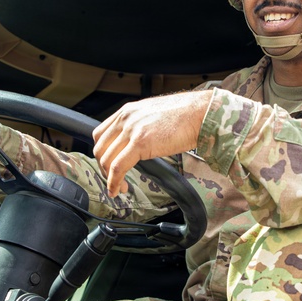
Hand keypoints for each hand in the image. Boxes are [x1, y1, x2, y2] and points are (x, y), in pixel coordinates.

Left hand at [92, 90, 212, 196]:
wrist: (201, 113)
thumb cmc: (186, 115)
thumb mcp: (154, 116)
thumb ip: (140, 127)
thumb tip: (136, 144)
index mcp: (128, 111)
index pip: (101, 134)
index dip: (102, 153)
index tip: (108, 166)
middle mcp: (126, 118)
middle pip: (100, 147)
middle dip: (103, 168)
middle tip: (113, 180)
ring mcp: (132, 129)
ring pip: (106, 159)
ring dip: (109, 178)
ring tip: (119, 188)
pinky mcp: (141, 142)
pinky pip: (118, 167)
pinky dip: (114, 182)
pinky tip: (118, 189)